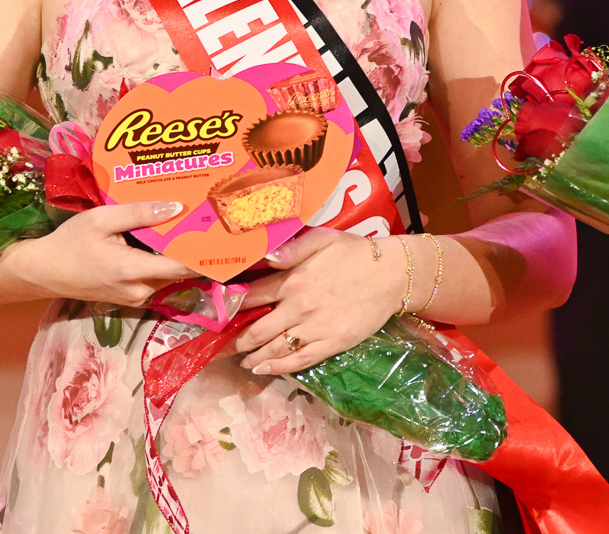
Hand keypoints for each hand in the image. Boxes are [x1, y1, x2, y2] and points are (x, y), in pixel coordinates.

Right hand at [0, 201, 190, 307]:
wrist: (44, 271)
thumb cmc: (71, 242)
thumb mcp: (102, 219)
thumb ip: (139, 214)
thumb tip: (176, 208)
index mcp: (133, 270)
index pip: (182, 267)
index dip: (204, 254)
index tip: (223, 237)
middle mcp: (140, 290)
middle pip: (179, 272)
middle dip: (193, 250)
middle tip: (207, 224)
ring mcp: (136, 298)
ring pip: (168, 277)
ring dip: (178, 257)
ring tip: (189, 229)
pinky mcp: (130, 298)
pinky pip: (155, 280)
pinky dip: (163, 264)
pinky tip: (163, 243)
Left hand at [232, 228, 407, 374]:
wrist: (390, 275)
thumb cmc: (354, 253)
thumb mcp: (322, 239)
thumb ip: (291, 248)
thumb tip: (263, 256)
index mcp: (293, 280)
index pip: (254, 296)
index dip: (233, 306)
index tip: (218, 315)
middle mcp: (299, 307)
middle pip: (259, 328)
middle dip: (237, 339)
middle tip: (223, 346)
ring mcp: (315, 328)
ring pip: (275, 348)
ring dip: (253, 356)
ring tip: (241, 360)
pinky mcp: (331, 343)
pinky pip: (299, 360)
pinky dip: (278, 367)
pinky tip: (263, 369)